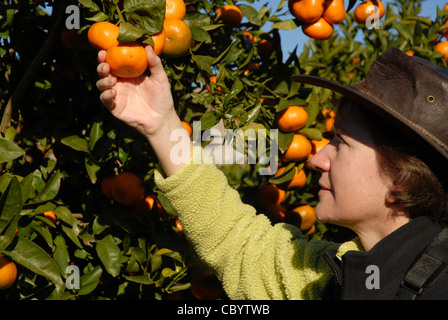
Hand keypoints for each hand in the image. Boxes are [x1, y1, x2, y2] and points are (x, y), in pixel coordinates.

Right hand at [96, 45, 192, 175]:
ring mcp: (116, 95)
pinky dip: (106, 95)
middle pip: (104, 72)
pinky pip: (105, 100)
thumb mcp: (160, 79)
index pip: (115, 62)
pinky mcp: (115, 107)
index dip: (108, 56)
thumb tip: (148, 45)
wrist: (162, 119)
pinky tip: (113, 92)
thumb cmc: (162, 98)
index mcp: (129, 75)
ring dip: (103, 80)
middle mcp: (120, 83)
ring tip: (111, 80)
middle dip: (101, 66)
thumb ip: (154, 63)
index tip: (105, 49)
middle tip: (105, 63)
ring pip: (101, 84)